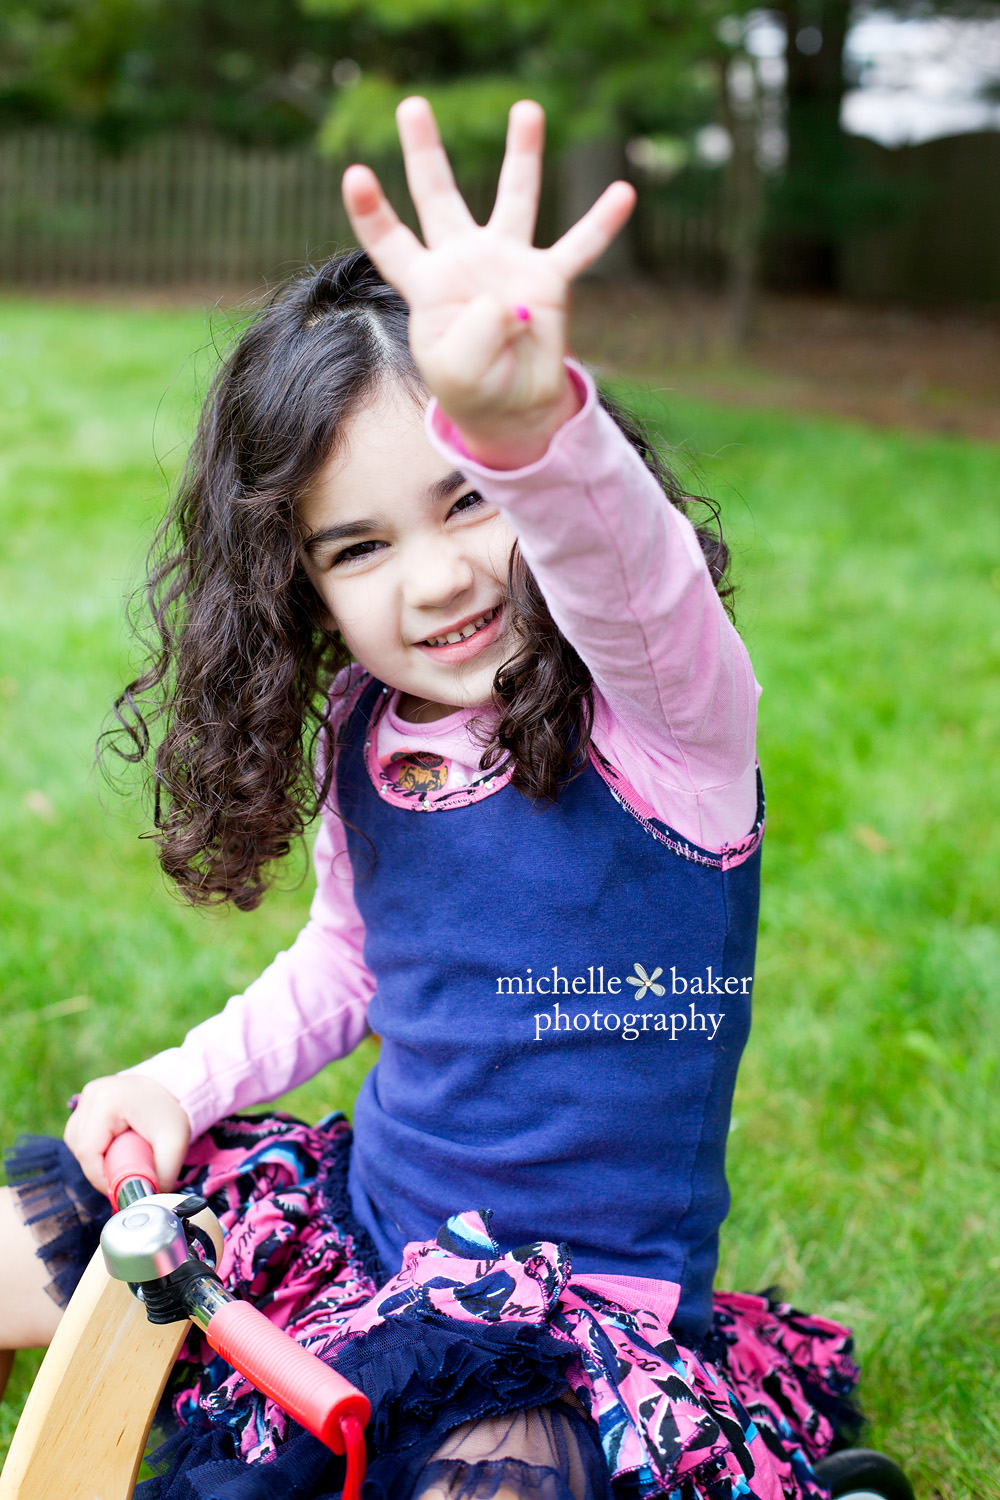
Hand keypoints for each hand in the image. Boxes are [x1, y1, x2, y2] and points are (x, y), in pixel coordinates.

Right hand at [64, 1074, 190, 1195]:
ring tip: (119, 1158)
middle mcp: (92, 1094)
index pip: (88, 1152)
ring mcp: (88, 1094)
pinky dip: (91, 1145)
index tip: (118, 1188)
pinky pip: (79, 1132)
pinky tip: (111, 1146)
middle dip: (98, 1169)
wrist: (176, 1086)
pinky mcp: (88, 1099)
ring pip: (75, 1140)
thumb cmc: (174, 1113)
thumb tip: (147, 1204)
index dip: (100, 1178)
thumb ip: (161, 1176)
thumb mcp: (174, 1145)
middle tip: (122, 1175)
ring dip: (93, 1158)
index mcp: (108, 1102)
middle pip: (80, 1148)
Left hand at [341, 97, 635, 468]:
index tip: (355, 174)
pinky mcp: (548, 280)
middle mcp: (464, 261)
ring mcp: (508, 263)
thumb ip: (472, 335)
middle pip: (439, 196)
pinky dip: (601, 224)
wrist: (513, 405)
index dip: (372, 211)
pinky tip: (623, 194)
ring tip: (526, 109)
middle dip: (425, 151)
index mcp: (427, 284)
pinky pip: (579, 248)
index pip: (391, 241)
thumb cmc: (473, 386)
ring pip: (514, 199)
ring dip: (521, 155)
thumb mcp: (457, 371)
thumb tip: (507, 301)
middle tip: (412, 105)